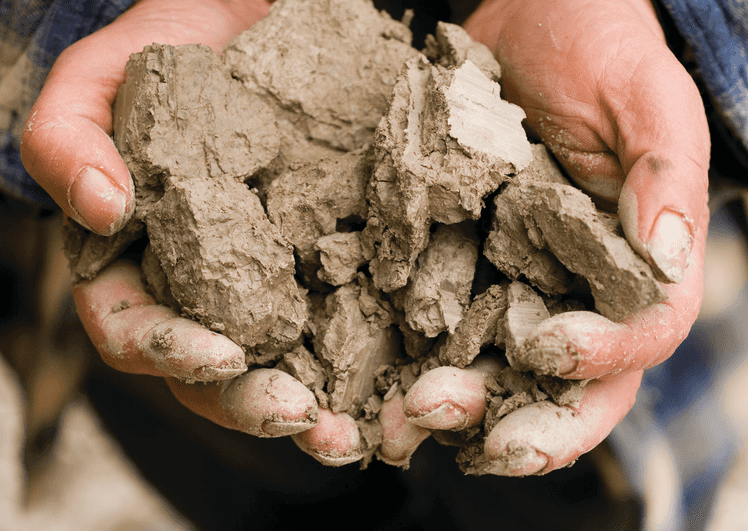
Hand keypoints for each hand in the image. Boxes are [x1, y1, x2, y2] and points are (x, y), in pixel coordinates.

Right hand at [24, 0, 325, 440]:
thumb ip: (69, 140)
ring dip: (311, 409)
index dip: (172, 352)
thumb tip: (102, 209)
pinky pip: (337, 323)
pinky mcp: (320, 268)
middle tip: (305, 419)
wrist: (245, 32)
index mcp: (134, 262)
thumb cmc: (164, 57)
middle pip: (211, 373)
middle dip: (253, 403)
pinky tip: (393, 382)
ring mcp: (262, 284)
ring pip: (277, 367)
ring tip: (351, 434)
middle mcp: (198, 289)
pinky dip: (361, 360)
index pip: (134, 329)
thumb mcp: (98, 81)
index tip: (225, 356)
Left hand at [403, 0, 709, 474]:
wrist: (530, 31)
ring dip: (448, 410)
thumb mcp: (645, 100)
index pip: (641, 337)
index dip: (600, 355)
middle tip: (448, 414)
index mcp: (636, 270)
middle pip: (565, 388)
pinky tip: (369, 386)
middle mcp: (577, 297)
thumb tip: (662, 255)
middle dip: (515, 420)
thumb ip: (663, 173)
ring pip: (494, 378)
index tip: (544, 343)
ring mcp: (513, 293)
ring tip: (397, 419)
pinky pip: (435, 336)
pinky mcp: (455, 277)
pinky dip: (404, 366)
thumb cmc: (600, 55)